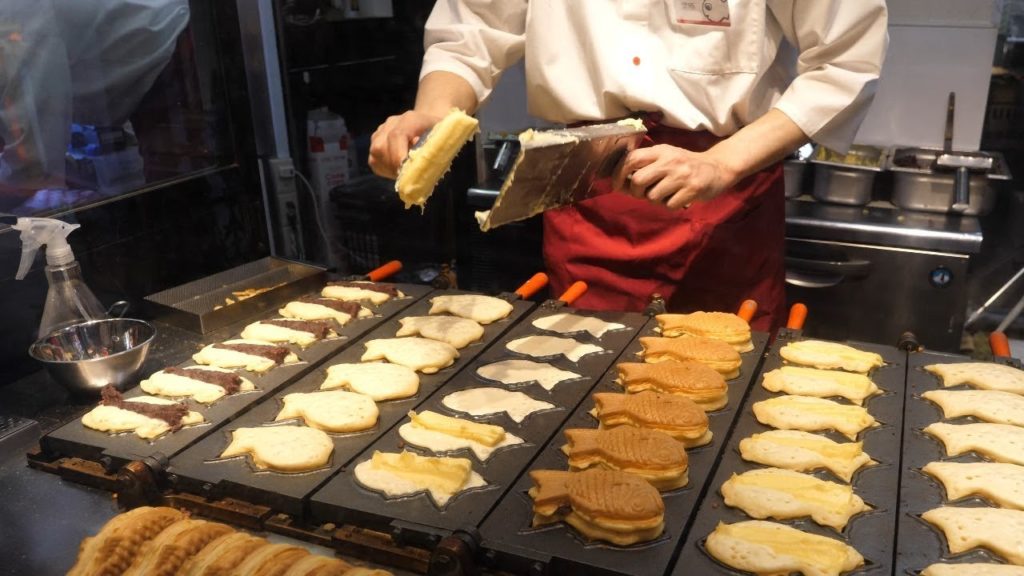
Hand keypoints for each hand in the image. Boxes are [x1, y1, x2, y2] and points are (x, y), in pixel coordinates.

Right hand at [368, 110, 442, 178]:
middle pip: (382, 146)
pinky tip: (398, 170)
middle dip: (393, 167)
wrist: (428, 126)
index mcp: (410, 119)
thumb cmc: (439, 136)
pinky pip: (374, 160)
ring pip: (376, 154)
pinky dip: (386, 169)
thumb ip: (435, 148)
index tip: (404, 170)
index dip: (398, 155)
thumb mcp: (444, 140)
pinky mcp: (375, 142)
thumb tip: (420, 161)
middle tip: (407, 178)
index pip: (397, 135)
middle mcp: (391, 123)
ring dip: (389, 169)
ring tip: (404, 173)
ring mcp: (380, 132)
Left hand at [612, 144, 738, 209]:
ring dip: (655, 200)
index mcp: (661, 150)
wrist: (718, 168)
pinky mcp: (692, 190)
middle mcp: (670, 161)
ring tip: (665, 194)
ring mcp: (682, 175)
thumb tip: (620, 182)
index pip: (632, 159)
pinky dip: (670, 205)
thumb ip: (645, 165)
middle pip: (638, 180)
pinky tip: (678, 198)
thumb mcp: (666, 157)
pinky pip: (669, 205)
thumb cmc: (685, 165)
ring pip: (652, 196)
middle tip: (643, 193)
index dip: (619, 173)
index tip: (616, 184)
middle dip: (636, 191)